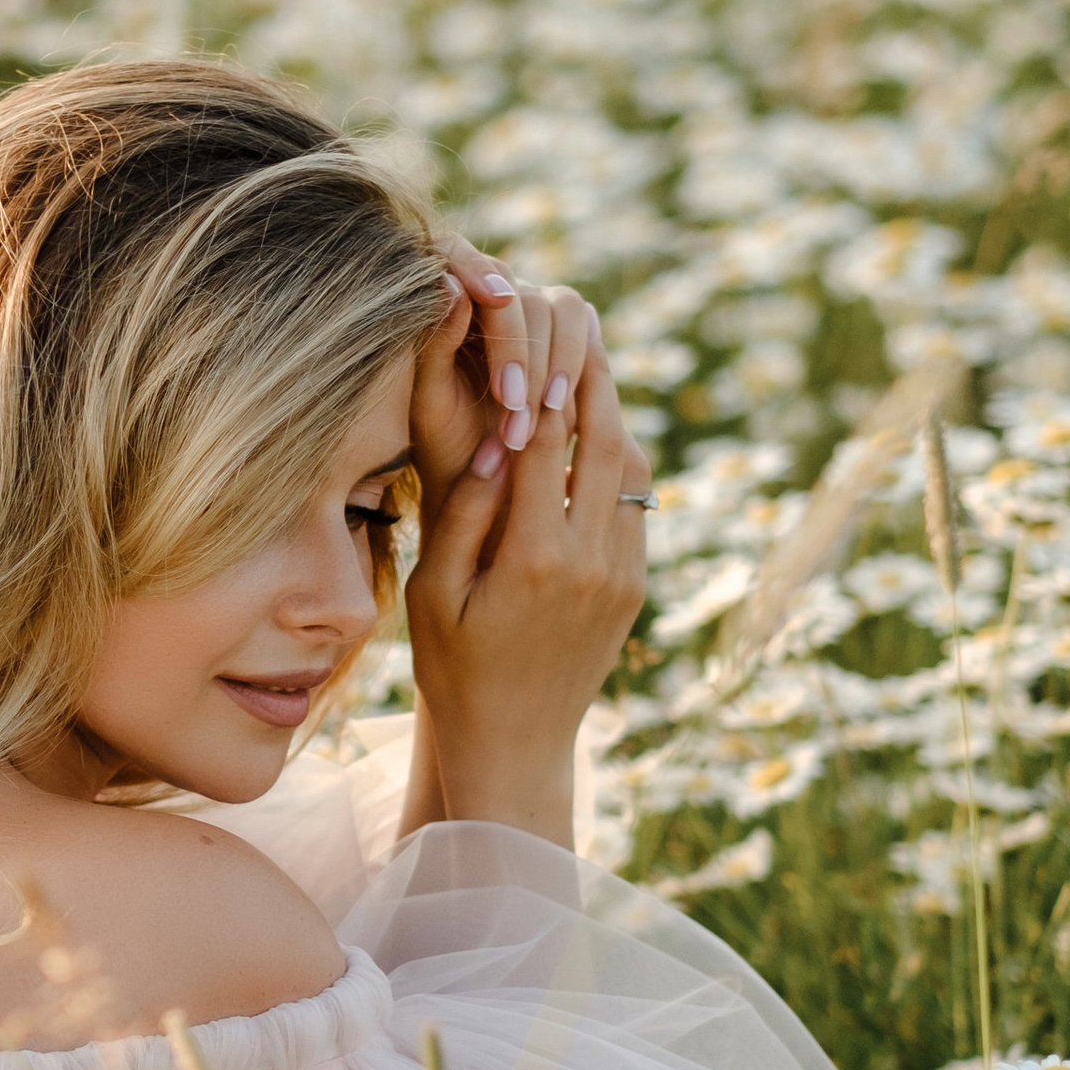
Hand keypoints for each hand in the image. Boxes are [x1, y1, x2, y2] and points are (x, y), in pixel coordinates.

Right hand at [402, 332, 652, 846]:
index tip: (536, 336)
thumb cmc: (453, 667)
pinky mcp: (635, 587)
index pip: (544, 447)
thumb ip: (461, 515)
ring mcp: (621, 576)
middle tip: (580, 328)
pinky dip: (619, 463)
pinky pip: (636, 507)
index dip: (543, 386)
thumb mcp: (433, 594)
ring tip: (591, 371)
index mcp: (532, 561)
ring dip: (614, 417)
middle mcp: (590, 563)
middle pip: (605, 444)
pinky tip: (595, 436)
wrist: (515, 742)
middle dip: (593, 382)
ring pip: (632, 472)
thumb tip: (490, 440)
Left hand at [410, 235, 608, 536]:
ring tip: (542, 413)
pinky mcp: (567, 339)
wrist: (481, 489)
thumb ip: (434, 345)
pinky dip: (577, 367)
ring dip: (555, 358)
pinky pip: (584, 333)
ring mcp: (534, 314)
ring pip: (559, 305)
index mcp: (442, 301)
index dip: (480, 269)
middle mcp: (489, 297)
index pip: (458, 254)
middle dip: (519, 348)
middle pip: (518, 289)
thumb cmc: (441, 447)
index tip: (495, 300)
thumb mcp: (427, 404)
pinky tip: (564, 408)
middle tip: (512, 403)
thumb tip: (449, 284)